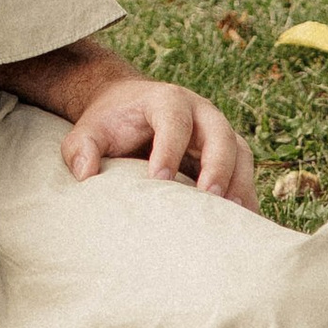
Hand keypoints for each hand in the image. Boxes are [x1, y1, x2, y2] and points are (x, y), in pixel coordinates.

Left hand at [62, 77, 254, 206]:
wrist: (131, 111)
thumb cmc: (112, 123)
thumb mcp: (90, 130)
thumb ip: (81, 147)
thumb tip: (85, 173)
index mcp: (167, 100)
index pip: (174, 119)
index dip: (169, 148)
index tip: (158, 179)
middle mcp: (200, 113)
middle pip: (220, 132)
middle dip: (217, 165)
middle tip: (208, 197)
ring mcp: (219, 133)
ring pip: (241, 153)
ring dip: (239, 183)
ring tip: (233, 218)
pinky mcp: (229, 156)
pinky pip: (246, 175)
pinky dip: (247, 198)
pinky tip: (244, 227)